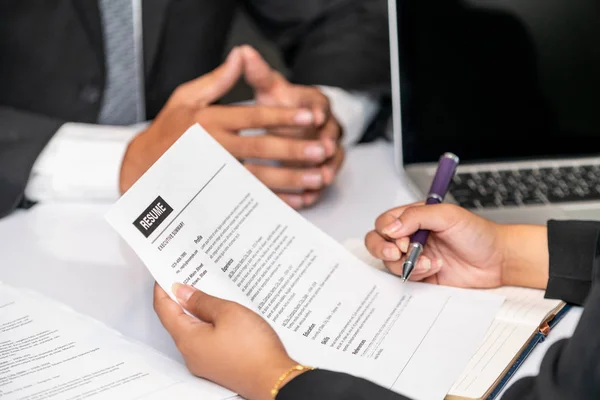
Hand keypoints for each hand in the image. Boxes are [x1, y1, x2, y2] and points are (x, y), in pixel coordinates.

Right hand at [120, 47, 336, 207]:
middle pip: (260, 148)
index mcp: (209, 121)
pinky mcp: (215, 195)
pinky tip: (297, 200)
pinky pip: (249, 200)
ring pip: (258, 177)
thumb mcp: (186, 97)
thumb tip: (240, 56)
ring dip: (290, 178)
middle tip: (322, 150)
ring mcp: (214, 175)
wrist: (142, 167)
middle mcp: (213, 147)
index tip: (310, 116)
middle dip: (293, 149)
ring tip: (316, 177)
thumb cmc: (167, 129)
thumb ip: (217, 80)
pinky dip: (274, 202)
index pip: (253, 117)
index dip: (283, 116)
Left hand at [153, 283, 303, 399]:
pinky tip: (221, 313)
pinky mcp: (218, 363)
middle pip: (176, 320)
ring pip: (193, 329)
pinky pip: (206, 339)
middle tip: (187, 276)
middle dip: (180, 297)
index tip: (165, 273)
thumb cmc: (253, 350)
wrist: (273, 380)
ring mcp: (204, 361)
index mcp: (188, 339)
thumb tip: (183, 292)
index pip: (164, 309)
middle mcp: (191, 353)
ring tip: (207, 291)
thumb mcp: (228, 313)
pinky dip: (208, 323)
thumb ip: (202, 301)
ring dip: (197, 310)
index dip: (162, 288)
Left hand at [240, 45, 344, 205]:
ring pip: (331, 160)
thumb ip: (259, 74)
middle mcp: (326, 125)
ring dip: (326, 169)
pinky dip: (314, 191)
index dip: (318, 110)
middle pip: (330, 135)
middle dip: (326, 143)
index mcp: (315, 102)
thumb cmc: (279, 104)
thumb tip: (242, 51)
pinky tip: (307, 199)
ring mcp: (327, 149)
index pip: (320, 103)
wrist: (293, 124)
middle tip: (324, 150)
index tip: (315, 117)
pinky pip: (321, 182)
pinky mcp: (322, 169)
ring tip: (321, 179)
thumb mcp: (269, 88)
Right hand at [365, 203, 548, 288]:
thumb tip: (392, 227)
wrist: (497, 260)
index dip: (387, 231)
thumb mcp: (448, 215)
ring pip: (390, 262)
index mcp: (413, 218)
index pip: (385, 223)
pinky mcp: (421, 275)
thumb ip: (416, 216)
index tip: (401, 238)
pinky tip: (434, 268)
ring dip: (407, 263)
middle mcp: (410, 236)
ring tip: (428, 261)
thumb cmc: (478, 233)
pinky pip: (405, 278)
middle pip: (377, 242)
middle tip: (398, 252)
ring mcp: (414, 256)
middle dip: (383, 249)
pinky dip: (416, 274)